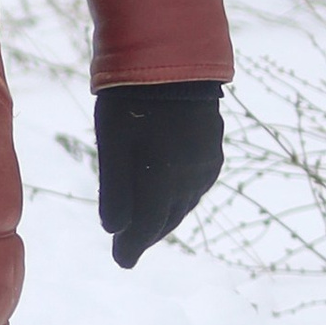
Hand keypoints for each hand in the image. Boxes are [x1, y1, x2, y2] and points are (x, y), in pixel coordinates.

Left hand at [95, 81, 223, 267]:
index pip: (146, 227)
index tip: (121, 262)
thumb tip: (114, 230)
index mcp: (161, 181)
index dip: (132, 246)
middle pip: (167, 219)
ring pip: (184, 203)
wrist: (173, 62)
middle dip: (147, 235)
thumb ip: (114, 190)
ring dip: (166, 218)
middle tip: (129, 250)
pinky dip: (182, 198)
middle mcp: (189, 180)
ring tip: (150, 228)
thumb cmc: (131, 101)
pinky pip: (197, 186)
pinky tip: (174, 198)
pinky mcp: (213, 151)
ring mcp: (204, 165)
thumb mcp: (112, 144)